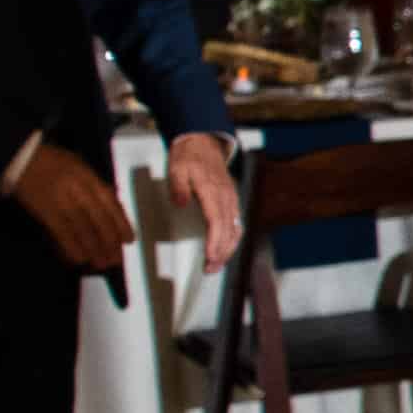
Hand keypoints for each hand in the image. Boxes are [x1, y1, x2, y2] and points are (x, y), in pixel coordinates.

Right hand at [4, 138, 137, 274]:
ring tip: (102, 263)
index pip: (110, 202)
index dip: (121, 223)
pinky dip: (71, 246)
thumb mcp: (81, 166)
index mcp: (88, 176)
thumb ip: (97, 186)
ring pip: (82, 228)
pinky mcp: (44, 210)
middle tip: (116, 259)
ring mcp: (60, 200)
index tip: (129, 240)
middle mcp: (78, 188)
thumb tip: (116, 210)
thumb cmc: (54, 162)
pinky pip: (61, 231)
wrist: (22, 159)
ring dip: (94, 248)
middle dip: (109, 241)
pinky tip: (79, 258)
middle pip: (98, 218)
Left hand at [165, 131, 239, 258]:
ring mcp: (231, 199)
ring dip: (228, 249)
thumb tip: (180, 203)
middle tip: (210, 269)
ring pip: (235, 229)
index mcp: (212, 190)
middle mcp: (226, 197)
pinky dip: (232, 239)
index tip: (210, 256)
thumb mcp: (176, 167)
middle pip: (228, 230)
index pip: (216, 221)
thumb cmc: (188, 157)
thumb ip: (178, 186)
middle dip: (221, 252)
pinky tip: (226, 249)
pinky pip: (237, 223)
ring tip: (217, 265)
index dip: (215, 241)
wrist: (204, 142)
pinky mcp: (232, 201)